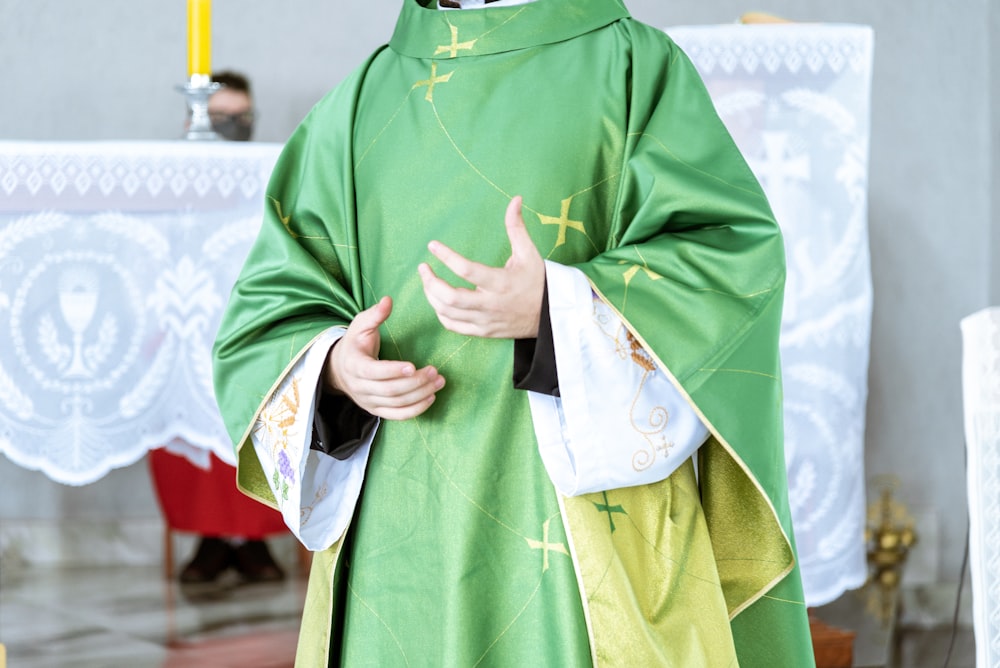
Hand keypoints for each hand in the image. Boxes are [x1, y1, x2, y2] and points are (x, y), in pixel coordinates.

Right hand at [324, 297, 444, 419]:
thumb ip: (374, 314)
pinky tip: (431, 397)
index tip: (413, 365)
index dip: (393, 371)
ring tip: (439, 381)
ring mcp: (368, 402)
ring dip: (420, 394)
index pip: (373, 373)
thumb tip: (388, 300)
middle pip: (389, 390)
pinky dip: (415, 409)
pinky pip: (398, 415)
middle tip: (434, 371)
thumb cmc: (355, 343)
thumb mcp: (359, 325)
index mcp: (354, 366)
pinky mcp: (377, 410)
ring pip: (396, 404)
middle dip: (414, 382)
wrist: (340, 369)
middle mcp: (359, 387)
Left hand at [418, 196, 544, 338]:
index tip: (432, 245)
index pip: (467, 271)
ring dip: (432, 296)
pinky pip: (453, 326)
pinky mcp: (483, 331)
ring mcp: (486, 320)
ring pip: (448, 313)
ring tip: (428, 281)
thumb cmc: (537, 281)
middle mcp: (491, 304)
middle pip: (450, 298)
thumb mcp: (529, 253)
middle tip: (423, 267)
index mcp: (501, 283)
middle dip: (430, 282)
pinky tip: (438, 300)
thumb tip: (515, 199)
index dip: (446, 256)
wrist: (550, 316)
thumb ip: (517, 226)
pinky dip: (441, 313)